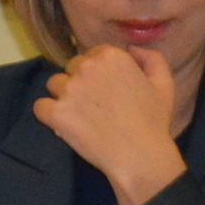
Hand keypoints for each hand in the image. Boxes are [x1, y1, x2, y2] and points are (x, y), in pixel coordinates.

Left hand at [33, 47, 185, 204]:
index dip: (97, 73)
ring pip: (54, 85)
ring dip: (63, 97)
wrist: (139, 155)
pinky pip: (40, 106)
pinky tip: (65, 125)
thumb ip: (151, 59)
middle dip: (80, 82)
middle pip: (71, 68)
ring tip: (82, 116)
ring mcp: (69, 90)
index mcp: (111, 56)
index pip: (91, 55)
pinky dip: (49, 115)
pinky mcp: (55, 112)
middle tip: (96, 105)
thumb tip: (132, 49)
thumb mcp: (163, 83)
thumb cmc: (153, 120)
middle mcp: (86, 67)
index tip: (107, 90)